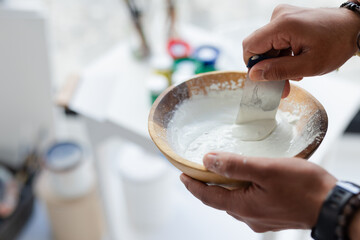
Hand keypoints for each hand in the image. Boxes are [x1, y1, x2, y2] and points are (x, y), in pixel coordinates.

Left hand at [180, 152, 336, 231]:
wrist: (333, 204)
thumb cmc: (304, 187)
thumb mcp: (266, 170)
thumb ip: (235, 165)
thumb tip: (208, 160)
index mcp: (243, 207)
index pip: (208, 197)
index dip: (193, 186)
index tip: (182, 175)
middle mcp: (249, 217)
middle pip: (220, 200)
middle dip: (208, 186)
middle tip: (199, 171)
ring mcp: (261, 218)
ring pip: (235, 201)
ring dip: (225, 188)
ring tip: (221, 172)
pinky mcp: (272, 215)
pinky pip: (248, 202)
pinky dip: (241, 190)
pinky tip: (246, 181)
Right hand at [243, 4, 359, 80]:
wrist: (353, 26)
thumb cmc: (337, 43)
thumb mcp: (309, 65)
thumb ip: (279, 70)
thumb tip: (254, 75)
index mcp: (282, 25)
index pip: (250, 46)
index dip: (253, 66)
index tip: (266, 79)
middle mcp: (279, 17)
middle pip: (258, 48)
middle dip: (268, 68)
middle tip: (283, 85)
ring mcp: (282, 17)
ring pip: (266, 47)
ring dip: (277, 63)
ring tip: (295, 72)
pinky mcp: (286, 19)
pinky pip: (274, 41)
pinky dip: (282, 55)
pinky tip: (296, 62)